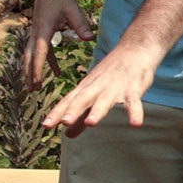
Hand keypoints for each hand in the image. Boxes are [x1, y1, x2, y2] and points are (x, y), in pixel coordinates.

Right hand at [24, 0, 93, 90]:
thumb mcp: (73, 10)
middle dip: (29, 74)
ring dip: (33, 70)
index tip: (36, 83)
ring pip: (31, 55)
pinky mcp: (40, 31)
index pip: (40, 54)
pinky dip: (46, 61)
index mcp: (43, 30)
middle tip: (31, 90)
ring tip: (35, 86)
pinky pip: (41, 50)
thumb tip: (88, 38)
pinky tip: (56, 71)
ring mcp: (36, 32)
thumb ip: (80, 25)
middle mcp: (36, 33)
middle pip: (30, 58)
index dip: (37, 70)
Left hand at [42, 39, 163, 136]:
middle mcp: (98, 87)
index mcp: (86, 88)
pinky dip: (135, 112)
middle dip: (73, 110)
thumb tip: (68, 134)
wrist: (136, 48)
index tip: (45, 125)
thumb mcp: (94, 93)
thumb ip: (82, 115)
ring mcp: (116, 87)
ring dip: (98, 111)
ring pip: (106, 100)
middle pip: (84, 99)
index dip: (57, 113)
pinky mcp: (133, 88)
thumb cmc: (111, 73)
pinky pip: (134, 102)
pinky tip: (136, 124)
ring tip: (91, 123)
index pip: (69, 101)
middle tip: (64, 122)